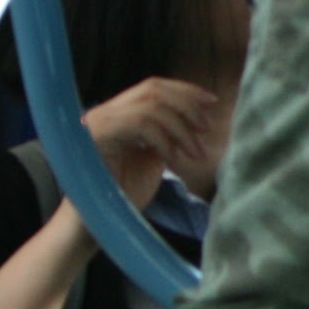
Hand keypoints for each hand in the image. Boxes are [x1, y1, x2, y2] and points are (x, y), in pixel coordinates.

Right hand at [81, 77, 219, 208]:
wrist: (100, 221)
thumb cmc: (125, 194)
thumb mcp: (153, 160)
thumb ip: (168, 137)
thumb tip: (194, 123)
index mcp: (118, 114)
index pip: (152, 88)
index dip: (184, 91)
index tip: (211, 102)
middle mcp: (105, 112)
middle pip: (152, 89)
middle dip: (187, 104)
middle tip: (206, 126)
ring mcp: (98, 121)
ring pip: (151, 106)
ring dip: (182, 129)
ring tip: (197, 153)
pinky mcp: (97, 134)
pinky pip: (141, 125)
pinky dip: (165, 140)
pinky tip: (174, 160)